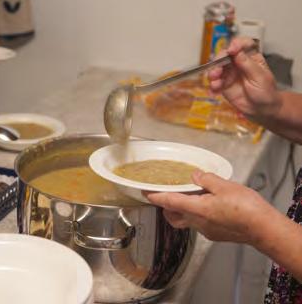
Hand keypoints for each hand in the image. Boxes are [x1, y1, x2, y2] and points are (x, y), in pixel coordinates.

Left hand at [146, 171, 274, 243]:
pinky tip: (210, 207)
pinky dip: (199, 215)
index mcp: (196, 209)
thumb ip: (207, 180)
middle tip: (167, 195)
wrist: (264, 230)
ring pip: (187, 221)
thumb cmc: (246, 208)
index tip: (144, 193)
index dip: (155, 196)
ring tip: (191, 197)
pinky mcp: (216, 235)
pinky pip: (201, 224)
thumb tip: (195, 175)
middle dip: (166, 207)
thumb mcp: (226, 186)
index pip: (169, 202)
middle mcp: (197, 222)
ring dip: (184, 210)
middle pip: (173, 216)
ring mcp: (207, 231)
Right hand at [209, 37, 281, 121]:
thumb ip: (248, 65)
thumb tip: (237, 52)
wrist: (261, 110)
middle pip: (225, 54)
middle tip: (218, 69)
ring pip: (217, 67)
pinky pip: (214, 82)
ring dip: (213, 73)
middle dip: (219, 60)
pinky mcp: (223, 84)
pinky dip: (212, 86)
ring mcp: (230, 73)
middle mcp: (238, 63)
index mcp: (251, 57)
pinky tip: (214, 90)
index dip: (236, 44)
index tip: (231, 50)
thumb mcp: (260, 77)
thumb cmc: (266, 92)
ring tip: (214, 81)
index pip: (243, 44)